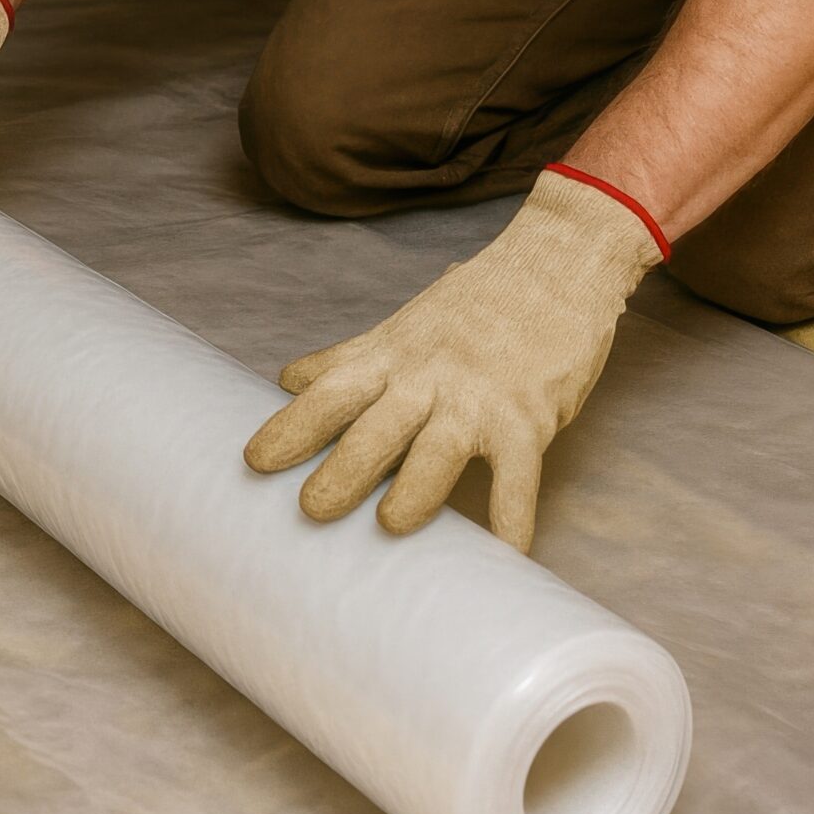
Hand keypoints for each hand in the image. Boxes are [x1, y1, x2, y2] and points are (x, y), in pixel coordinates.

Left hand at [243, 168, 662, 553]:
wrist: (560, 258)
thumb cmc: (482, 296)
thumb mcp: (407, 322)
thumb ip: (351, 356)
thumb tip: (289, 377)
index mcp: (393, 354)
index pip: (331, 391)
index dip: (292, 426)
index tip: (254, 461)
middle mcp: (428, 376)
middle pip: (377, 427)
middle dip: (343, 470)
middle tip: (311, 510)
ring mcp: (479, 397)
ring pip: (439, 451)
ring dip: (416, 490)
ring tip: (391, 524)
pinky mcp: (528, 417)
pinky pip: (517, 477)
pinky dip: (513, 519)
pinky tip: (507, 555)